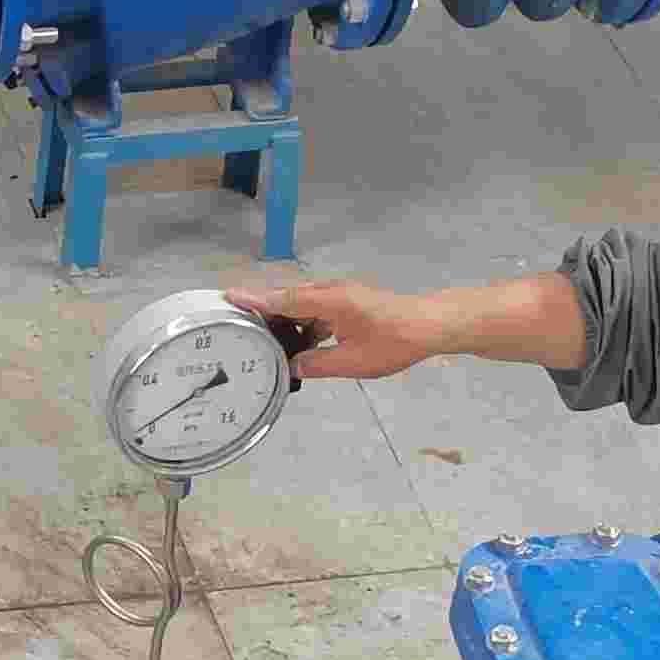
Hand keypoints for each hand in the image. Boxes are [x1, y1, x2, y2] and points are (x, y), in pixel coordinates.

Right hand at [230, 277, 428, 379]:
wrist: (431, 324)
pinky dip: (302, 322)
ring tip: (263, 337)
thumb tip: (291, 368)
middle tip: (235, 319)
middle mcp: (331, 291)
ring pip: (302, 303)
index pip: (284, 299)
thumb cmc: (395, 341)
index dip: (255, 300)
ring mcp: (340, 294)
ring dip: (284, 318)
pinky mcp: (348, 301)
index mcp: (329, 301)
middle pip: (288, 297)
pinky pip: (315, 308)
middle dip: (262, 307)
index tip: (228, 297)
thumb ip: (317, 364)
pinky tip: (299, 342)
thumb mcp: (353, 362)